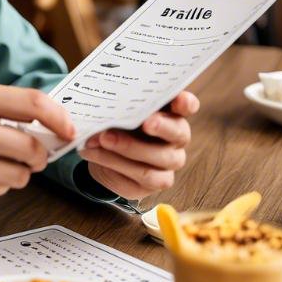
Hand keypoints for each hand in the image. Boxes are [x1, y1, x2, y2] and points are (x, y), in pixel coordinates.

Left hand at [77, 91, 199, 199]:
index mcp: (169, 113)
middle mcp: (175, 139)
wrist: (102, 155)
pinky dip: (114, 162)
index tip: (179, 99)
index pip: (187, 106)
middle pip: (178, 133)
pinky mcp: (155, 182)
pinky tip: (95, 153)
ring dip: (128, 147)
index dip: (186, 103)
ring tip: (103, 138)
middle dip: (161, 126)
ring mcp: (168, 162)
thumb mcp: (116, 112)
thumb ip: (120, 105)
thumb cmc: (116, 125)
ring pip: (159, 157)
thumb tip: (107, 103)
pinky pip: (141, 175)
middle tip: (145, 122)